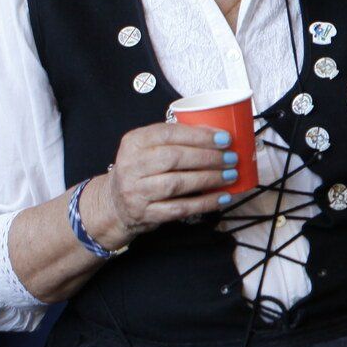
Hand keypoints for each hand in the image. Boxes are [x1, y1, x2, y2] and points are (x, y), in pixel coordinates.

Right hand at [84, 122, 252, 246]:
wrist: (115, 203)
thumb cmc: (142, 170)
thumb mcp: (149, 148)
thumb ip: (176, 138)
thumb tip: (217, 133)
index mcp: (134, 142)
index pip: (168, 134)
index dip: (199, 136)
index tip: (225, 139)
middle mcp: (132, 165)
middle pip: (174, 158)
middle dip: (208, 157)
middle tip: (232, 158)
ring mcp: (136, 191)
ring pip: (177, 183)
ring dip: (209, 179)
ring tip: (231, 175)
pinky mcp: (145, 213)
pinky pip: (180, 208)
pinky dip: (204, 203)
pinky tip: (222, 198)